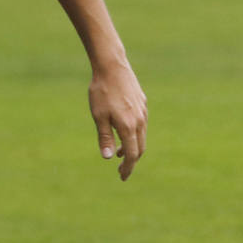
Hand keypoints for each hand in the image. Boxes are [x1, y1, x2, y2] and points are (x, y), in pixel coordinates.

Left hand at [89, 59, 147, 179]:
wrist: (112, 66)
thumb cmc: (102, 91)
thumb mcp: (98, 116)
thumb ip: (104, 137)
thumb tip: (107, 158)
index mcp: (129, 126)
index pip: (131, 154)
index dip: (127, 167)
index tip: (122, 177)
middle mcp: (140, 121)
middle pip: (139, 148)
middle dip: (131, 160)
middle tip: (121, 170)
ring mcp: (143, 112)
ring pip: (141, 136)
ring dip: (132, 147)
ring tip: (118, 152)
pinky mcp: (142, 103)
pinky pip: (142, 124)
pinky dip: (134, 134)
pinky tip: (123, 131)